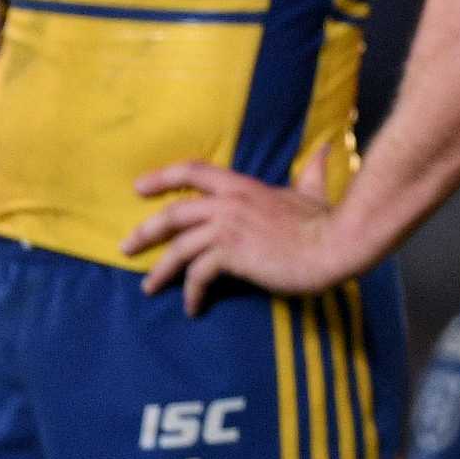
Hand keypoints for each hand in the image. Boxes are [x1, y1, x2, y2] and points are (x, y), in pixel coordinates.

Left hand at [128, 145, 355, 314]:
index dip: (162, 177)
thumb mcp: (313, 190)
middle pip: (174, 214)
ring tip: (149, 287)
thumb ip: (312, 171)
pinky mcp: (232, 254)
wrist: (333, 244)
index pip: (193, 171)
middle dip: (145, 232)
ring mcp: (228, 228)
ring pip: (179, 248)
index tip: (138, 187)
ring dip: (161, 270)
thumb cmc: (324, 221)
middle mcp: (229, 203)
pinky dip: (192, 293)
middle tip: (126, 246)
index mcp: (242, 186)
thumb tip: (323, 150)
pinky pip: (199, 275)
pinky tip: (193, 308)